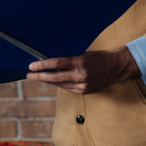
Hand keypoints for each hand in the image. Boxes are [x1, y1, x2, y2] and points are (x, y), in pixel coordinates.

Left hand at [26, 46, 140, 94]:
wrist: (116, 67)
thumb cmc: (99, 57)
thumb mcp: (83, 53)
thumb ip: (69, 59)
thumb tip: (51, 61)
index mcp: (80, 62)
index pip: (56, 63)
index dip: (42, 65)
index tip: (32, 66)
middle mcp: (80, 75)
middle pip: (54, 77)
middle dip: (39, 76)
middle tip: (29, 74)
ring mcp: (82, 85)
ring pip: (59, 84)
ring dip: (47, 81)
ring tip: (37, 77)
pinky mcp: (84, 91)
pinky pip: (67, 88)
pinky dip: (58, 84)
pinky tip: (51, 81)